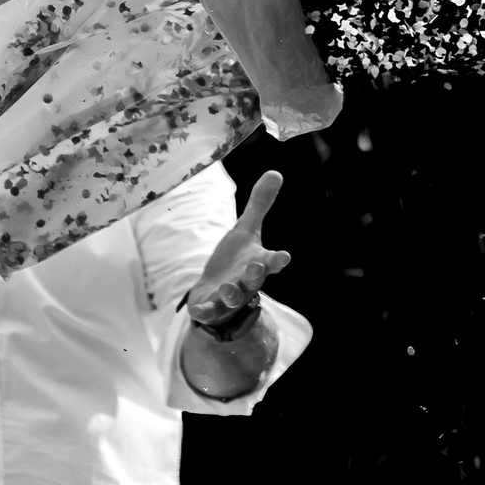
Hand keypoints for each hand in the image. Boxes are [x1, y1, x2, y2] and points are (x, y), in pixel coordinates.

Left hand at [185, 171, 291, 327]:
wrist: (216, 290)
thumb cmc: (236, 259)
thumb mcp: (245, 230)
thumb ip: (259, 205)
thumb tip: (275, 172)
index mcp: (256, 261)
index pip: (271, 261)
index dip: (277, 259)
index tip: (284, 256)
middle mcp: (246, 281)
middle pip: (254, 279)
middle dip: (255, 274)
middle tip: (255, 266)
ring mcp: (229, 296)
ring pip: (234, 297)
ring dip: (232, 293)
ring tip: (228, 288)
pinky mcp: (212, 307)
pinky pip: (210, 312)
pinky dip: (206, 312)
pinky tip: (200, 310)